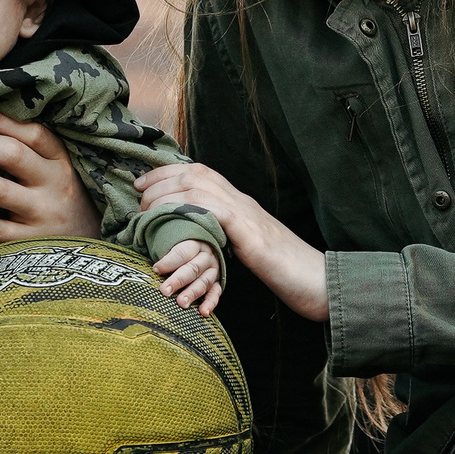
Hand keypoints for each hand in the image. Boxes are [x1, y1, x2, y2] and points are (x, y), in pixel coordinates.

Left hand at [0, 108, 103, 241]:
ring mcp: (42, 214)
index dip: (1, 120)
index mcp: (61, 161)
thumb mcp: (59, 171)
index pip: (33, 133)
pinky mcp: (29, 242)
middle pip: (11, 155)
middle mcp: (54, 184)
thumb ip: (32, 150)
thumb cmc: (63, 200)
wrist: (88, 250)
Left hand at [136, 161, 329, 321]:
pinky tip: (170, 219)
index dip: (167, 174)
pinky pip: (214, 211)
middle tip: (138, 195)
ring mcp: (246, 214)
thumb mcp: (245, 247)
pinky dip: (188, 210)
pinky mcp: (249, 233)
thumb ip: (224, 235)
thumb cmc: (282, 269)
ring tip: (147, 210)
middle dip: (160, 179)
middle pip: (195, 173)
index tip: (142, 184)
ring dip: (167, 194)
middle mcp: (241, 201)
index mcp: (239, 202)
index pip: (199, 173)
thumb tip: (197, 236)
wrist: (316, 280)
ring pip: (200, 187)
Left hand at [153, 240, 223, 314]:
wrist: (202, 247)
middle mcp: (206, 257)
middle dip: (178, 280)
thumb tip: (148, 256)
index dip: (169, 261)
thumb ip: (162, 248)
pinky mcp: (217, 283)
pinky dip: (210, 303)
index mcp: (195, 244)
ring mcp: (213, 270)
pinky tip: (203, 312)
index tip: (156, 269)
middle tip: (165, 291)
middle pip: (192, 268)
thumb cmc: (180, 249)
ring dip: (192, 293)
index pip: (182, 252)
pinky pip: (215, 293)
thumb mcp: (173, 243)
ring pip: (203, 282)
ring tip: (181, 303)